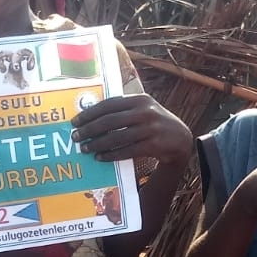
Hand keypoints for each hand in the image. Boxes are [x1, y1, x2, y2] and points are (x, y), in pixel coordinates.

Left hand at [72, 94, 192, 166]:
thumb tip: (92, 116)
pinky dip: (112, 155)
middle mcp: (145, 112)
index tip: (76, 121)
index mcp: (140, 99)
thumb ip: (123, 109)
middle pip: (111, 121)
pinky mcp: (154, 145)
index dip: (90, 113)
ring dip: (98, 144)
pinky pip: (127, 150)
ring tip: (85, 149)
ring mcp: (151, 128)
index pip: (109, 104)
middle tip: (76, 137)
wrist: (180, 139)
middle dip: (90, 129)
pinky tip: (100, 157)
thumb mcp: (143, 109)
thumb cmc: (155, 123)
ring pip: (117, 137)